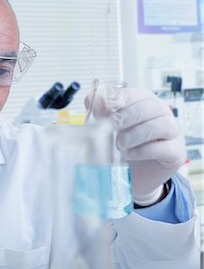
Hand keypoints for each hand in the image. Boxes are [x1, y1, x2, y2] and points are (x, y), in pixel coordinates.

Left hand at [86, 88, 185, 204]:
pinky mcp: (176, 152)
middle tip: (111, 127)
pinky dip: (144, 150)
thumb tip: (92, 98)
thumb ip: (101, 112)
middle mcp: (162, 114)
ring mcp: (173, 133)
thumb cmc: (122, 146)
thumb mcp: (108, 127)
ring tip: (120, 144)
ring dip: (137, 134)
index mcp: (146, 103)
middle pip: (151, 106)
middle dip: (127, 116)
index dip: (123, 98)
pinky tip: (130, 154)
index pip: (139, 93)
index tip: (107, 107)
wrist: (130, 174)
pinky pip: (165, 147)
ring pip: (162, 125)